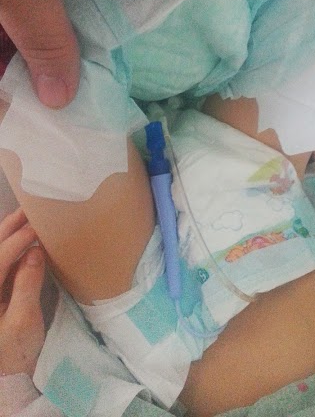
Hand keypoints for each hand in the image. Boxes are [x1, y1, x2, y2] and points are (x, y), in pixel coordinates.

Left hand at [0, 209, 44, 376]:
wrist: (9, 376)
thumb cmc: (16, 352)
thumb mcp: (24, 322)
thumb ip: (27, 285)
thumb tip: (35, 252)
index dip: (18, 240)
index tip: (39, 227)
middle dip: (8, 229)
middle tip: (29, 209)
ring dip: (8, 234)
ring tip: (26, 216)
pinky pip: (1, 263)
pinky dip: (11, 247)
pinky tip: (24, 238)